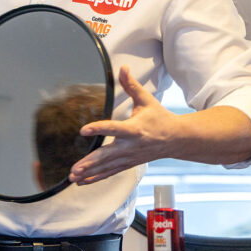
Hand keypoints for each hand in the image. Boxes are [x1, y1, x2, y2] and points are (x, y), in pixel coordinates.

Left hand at [69, 66, 176, 184]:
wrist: (177, 139)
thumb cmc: (160, 118)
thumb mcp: (147, 100)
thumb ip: (131, 85)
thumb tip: (123, 68)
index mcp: (134, 129)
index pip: (113, 128)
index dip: (98, 128)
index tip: (83, 130)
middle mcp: (130, 146)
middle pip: (107, 155)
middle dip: (90, 163)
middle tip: (74, 168)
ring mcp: (129, 157)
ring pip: (107, 167)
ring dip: (90, 173)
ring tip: (74, 177)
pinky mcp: (128, 164)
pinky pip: (110, 172)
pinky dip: (96, 178)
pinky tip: (82, 182)